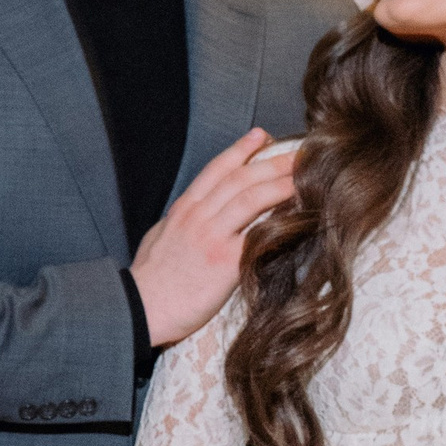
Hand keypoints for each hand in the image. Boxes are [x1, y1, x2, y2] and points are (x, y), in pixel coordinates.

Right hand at [130, 128, 298, 346]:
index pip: (217, 170)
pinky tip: (298, 216)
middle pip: (241, 179)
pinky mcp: (224, 263)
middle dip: (272, 162)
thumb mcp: (159, 237)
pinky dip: (279, 223)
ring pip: (251, 199)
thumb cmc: (150, 280)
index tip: (261, 136)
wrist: (140, 309)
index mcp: (183, 209)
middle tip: (299, 153)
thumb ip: (180, 221)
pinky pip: (258, 236)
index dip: (241, 150)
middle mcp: (198, 217)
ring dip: (281, 184)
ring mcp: (211, 237)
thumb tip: (194, 213)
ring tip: (305, 176)